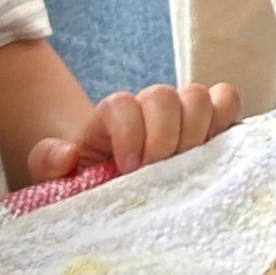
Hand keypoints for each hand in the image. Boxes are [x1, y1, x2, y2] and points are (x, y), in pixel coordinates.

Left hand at [27, 80, 240, 181]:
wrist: (112, 179)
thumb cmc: (88, 179)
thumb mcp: (56, 175)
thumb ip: (47, 161)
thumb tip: (67, 154)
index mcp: (112, 114)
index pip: (122, 103)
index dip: (129, 132)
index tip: (128, 168)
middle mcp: (149, 105)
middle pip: (164, 95)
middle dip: (163, 136)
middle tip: (157, 171)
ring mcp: (181, 111)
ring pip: (199, 96)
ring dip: (194, 133)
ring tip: (182, 167)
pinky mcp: (210, 123)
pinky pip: (227, 102)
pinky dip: (225, 120)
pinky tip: (210, 155)